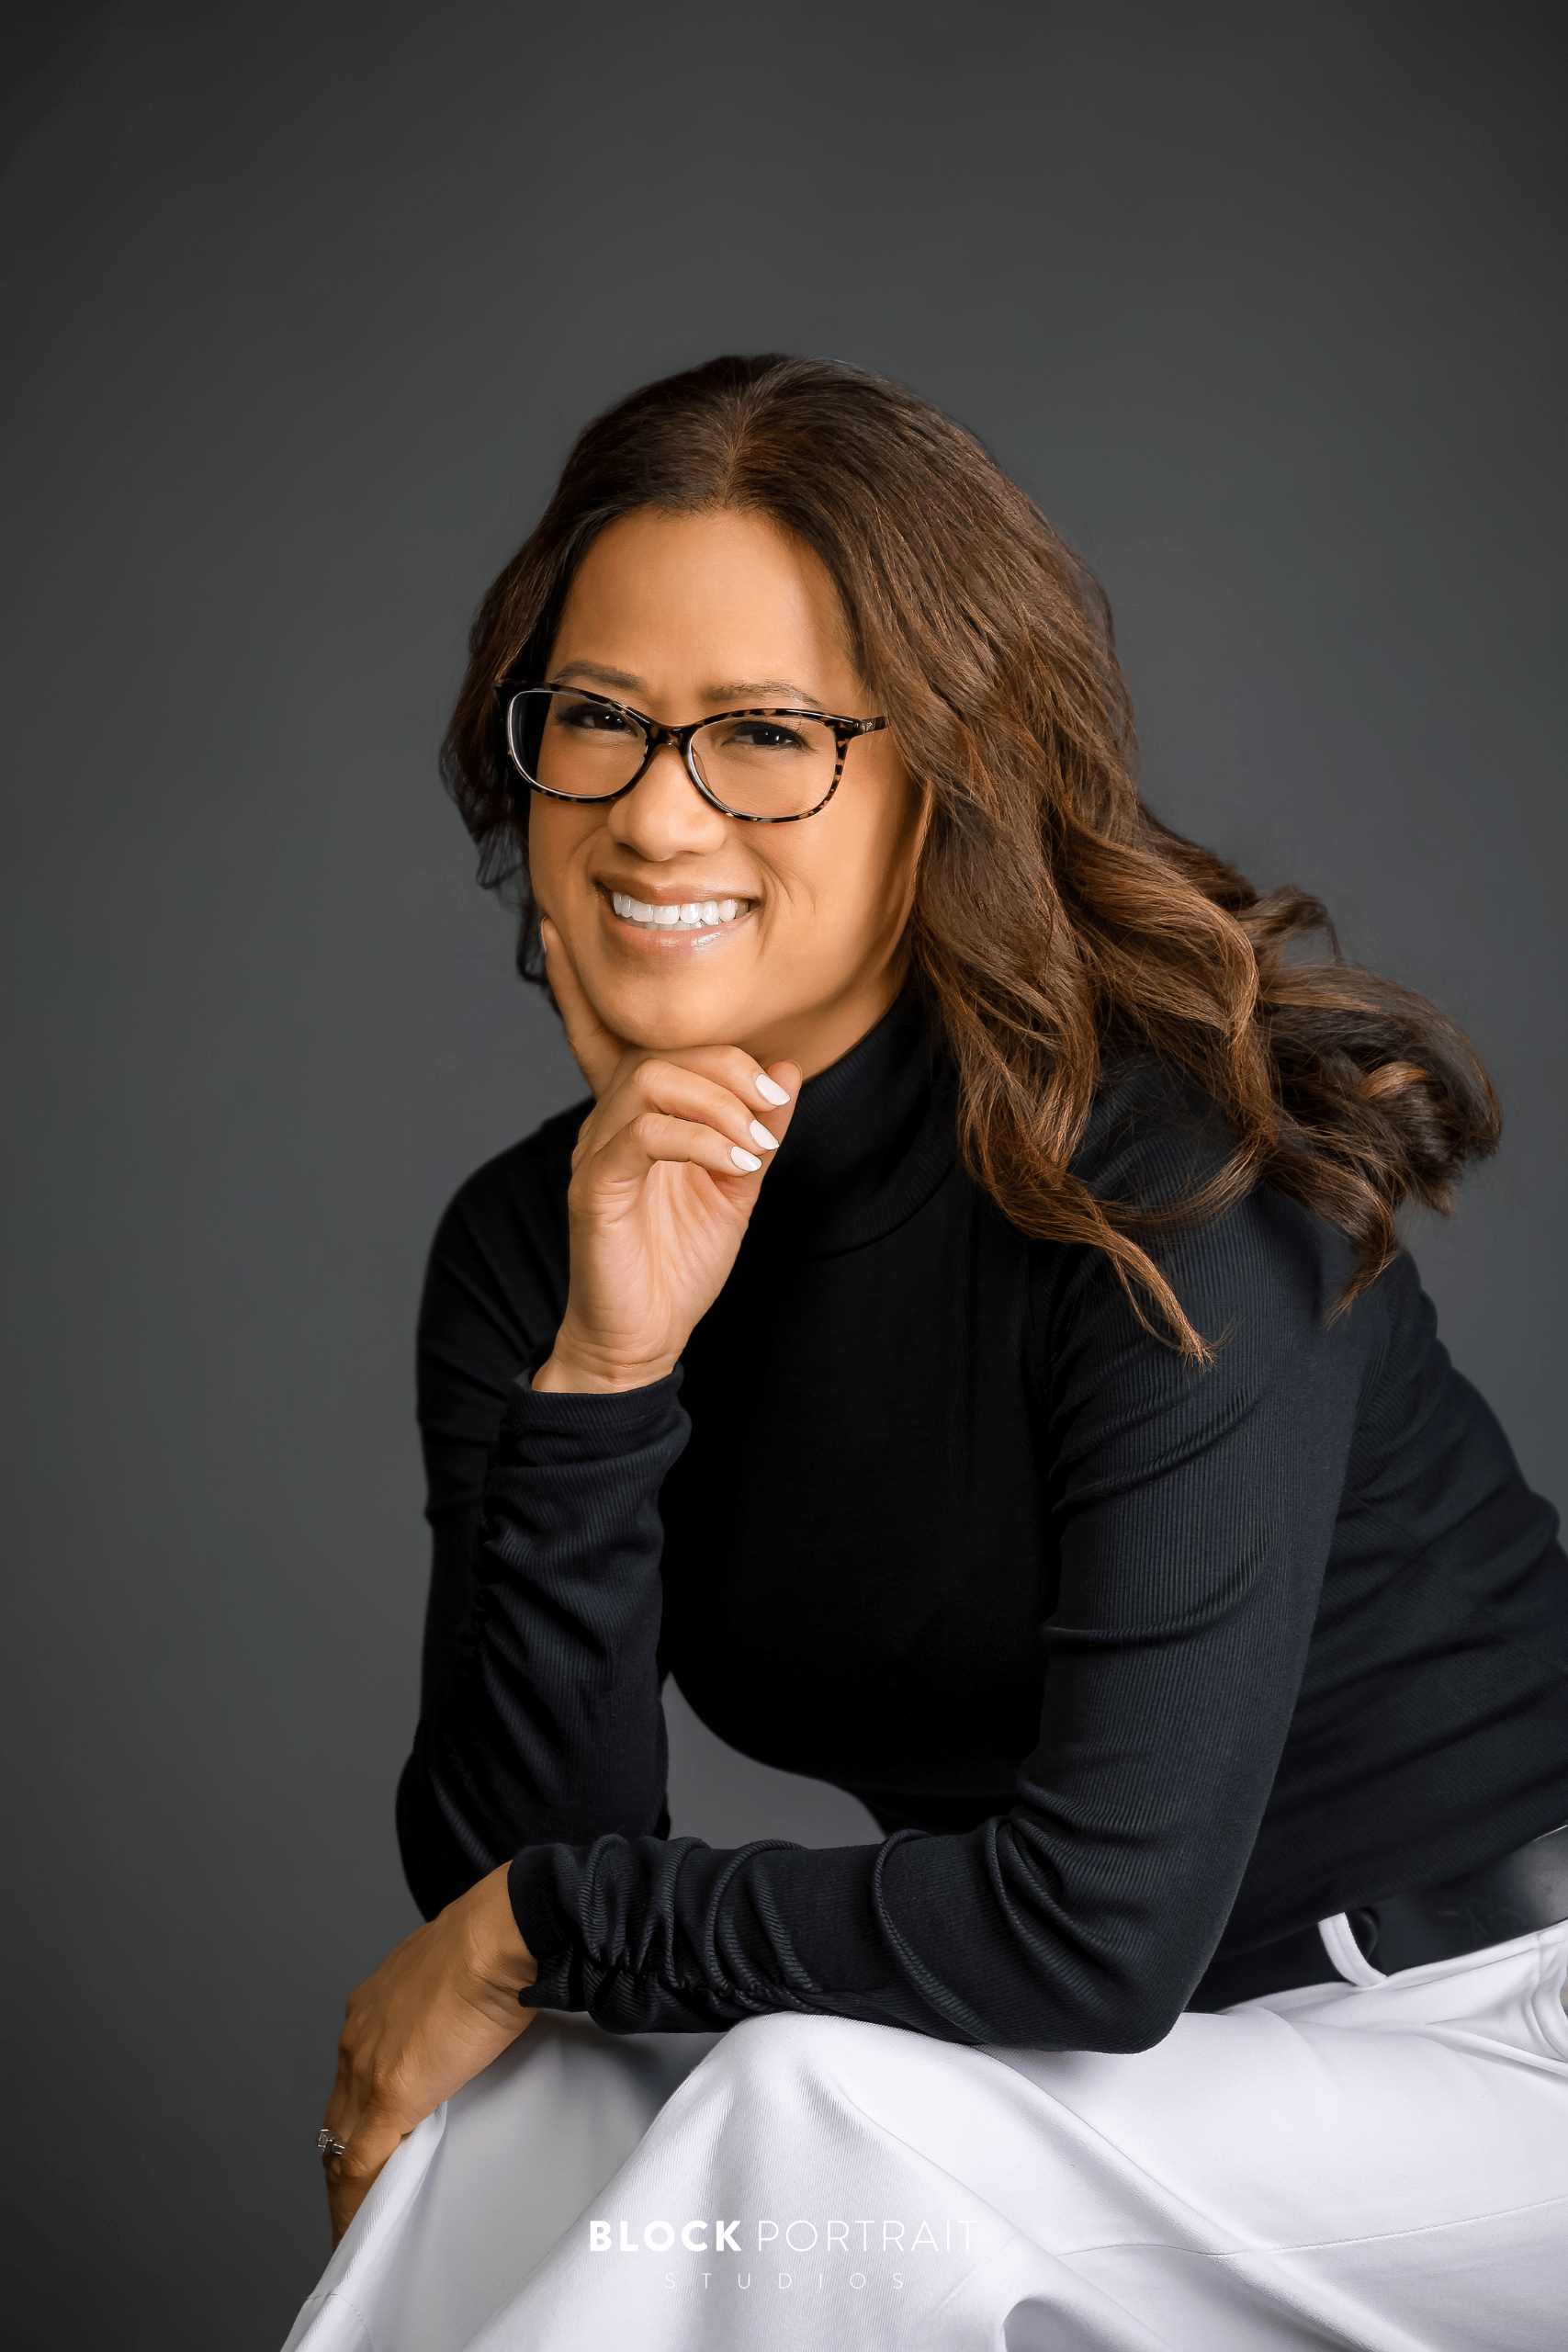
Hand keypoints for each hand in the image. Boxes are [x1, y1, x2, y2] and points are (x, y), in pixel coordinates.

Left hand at [320, 1863, 536, 2246]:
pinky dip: (357, 2201)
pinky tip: (362, 2227)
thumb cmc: (499, 1941)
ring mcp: (369, 2065)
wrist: (504, 1932)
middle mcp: (360, 2035)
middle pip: (339, 2117)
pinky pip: (360, 2163)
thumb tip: (477, 2023)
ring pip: (340, 2146)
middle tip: (359, 2199)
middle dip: (346, 2159)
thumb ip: (455, 2006)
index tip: (369, 2148)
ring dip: (347, 2188)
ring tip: (359, 2222)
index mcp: (376, 2005)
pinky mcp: (390, 2093)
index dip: (359, 2119)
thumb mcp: (463, 1976)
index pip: (354, 2079)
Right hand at [534, 916, 801, 1393]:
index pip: (604, 1035)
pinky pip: (643, 1132)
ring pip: (651, 1079)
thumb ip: (756, 1125)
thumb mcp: (735, 1185)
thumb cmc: (677, 1265)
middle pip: (659, 1048)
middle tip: (770, 1106)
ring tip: (754, 1144)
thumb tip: (786, 1070)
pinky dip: (700, 1137)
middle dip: (727, 1063)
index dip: (578, 984)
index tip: (556, 924)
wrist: (642, 1339)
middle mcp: (606, 1122)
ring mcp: (596, 1151)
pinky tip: (734, 1162)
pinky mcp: (596, 1186)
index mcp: (633, 1115)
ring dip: (719, 1101)